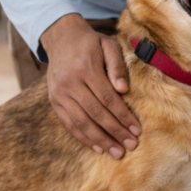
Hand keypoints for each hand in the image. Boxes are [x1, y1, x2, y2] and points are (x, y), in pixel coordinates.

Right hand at [40, 13, 141, 158]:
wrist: (61, 39)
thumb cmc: (91, 43)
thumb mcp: (108, 45)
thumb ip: (117, 65)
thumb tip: (124, 89)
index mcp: (86, 68)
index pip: (108, 98)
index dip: (123, 115)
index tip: (136, 129)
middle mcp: (70, 82)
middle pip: (95, 113)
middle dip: (115, 131)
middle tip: (131, 145)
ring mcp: (59, 93)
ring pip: (81, 122)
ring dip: (100, 140)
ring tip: (116, 152)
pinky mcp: (54, 101)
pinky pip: (69, 123)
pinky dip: (83, 138)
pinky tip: (98, 147)